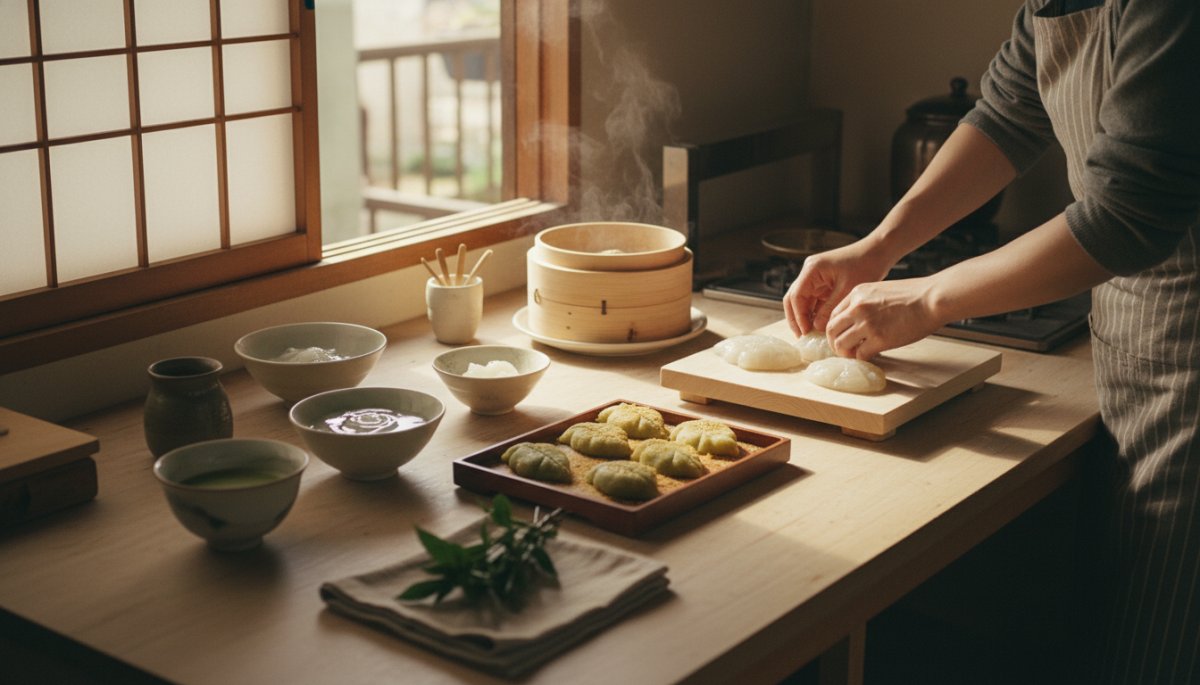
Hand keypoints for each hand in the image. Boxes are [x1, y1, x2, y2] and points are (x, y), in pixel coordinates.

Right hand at [783, 240, 891, 335]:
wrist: (877, 252)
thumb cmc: (865, 265)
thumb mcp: (847, 290)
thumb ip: (829, 309)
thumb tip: (816, 327)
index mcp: (812, 269)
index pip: (796, 296)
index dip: (798, 316)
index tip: (805, 332)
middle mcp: (809, 272)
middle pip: (794, 298)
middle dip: (796, 318)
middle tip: (802, 336)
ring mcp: (815, 277)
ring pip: (802, 301)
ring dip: (805, 316)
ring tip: (811, 334)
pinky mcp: (823, 282)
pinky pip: (814, 300)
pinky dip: (815, 312)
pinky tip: (819, 325)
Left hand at [825, 276, 943, 358]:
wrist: (932, 298)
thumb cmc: (914, 294)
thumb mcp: (881, 290)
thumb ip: (866, 302)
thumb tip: (859, 319)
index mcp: (857, 293)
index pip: (834, 314)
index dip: (835, 328)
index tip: (840, 335)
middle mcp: (857, 308)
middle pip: (831, 330)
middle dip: (834, 342)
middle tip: (842, 349)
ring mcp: (867, 324)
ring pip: (840, 344)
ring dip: (845, 353)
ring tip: (854, 355)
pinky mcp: (879, 339)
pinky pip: (860, 355)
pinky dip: (862, 358)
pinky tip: (869, 356)